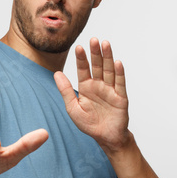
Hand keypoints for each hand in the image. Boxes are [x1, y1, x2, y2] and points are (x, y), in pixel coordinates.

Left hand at [54, 38, 129, 153]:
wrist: (106, 138)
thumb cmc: (89, 124)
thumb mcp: (73, 107)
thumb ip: (65, 90)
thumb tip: (56, 74)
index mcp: (86, 87)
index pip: (83, 69)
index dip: (81, 58)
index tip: (78, 47)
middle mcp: (99, 85)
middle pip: (97, 65)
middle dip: (95, 53)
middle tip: (93, 39)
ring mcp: (110, 90)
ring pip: (109, 70)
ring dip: (107, 57)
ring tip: (105, 44)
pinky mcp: (121, 97)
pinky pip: (120, 83)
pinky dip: (119, 73)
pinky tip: (117, 62)